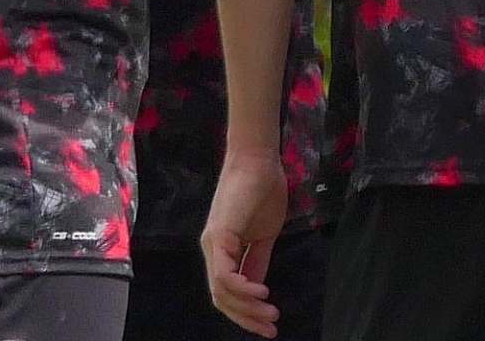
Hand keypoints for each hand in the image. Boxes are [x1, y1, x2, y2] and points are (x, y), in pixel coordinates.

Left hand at [201, 146, 288, 336]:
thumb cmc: (264, 190)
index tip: (269, 324)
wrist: (259, 160)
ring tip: (271, 312)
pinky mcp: (219, 236)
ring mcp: (213, 244)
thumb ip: (257, 260)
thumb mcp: (265, 234)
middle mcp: (212, 251)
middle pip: (222, 298)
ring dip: (247, 306)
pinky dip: (241, 287)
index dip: (247, 312)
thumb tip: (257, 288)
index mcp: (223, 251)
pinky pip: (224, 272)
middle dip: (247, 317)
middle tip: (271, 329)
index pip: (228, 292)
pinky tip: (261, 292)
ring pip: (221, 291)